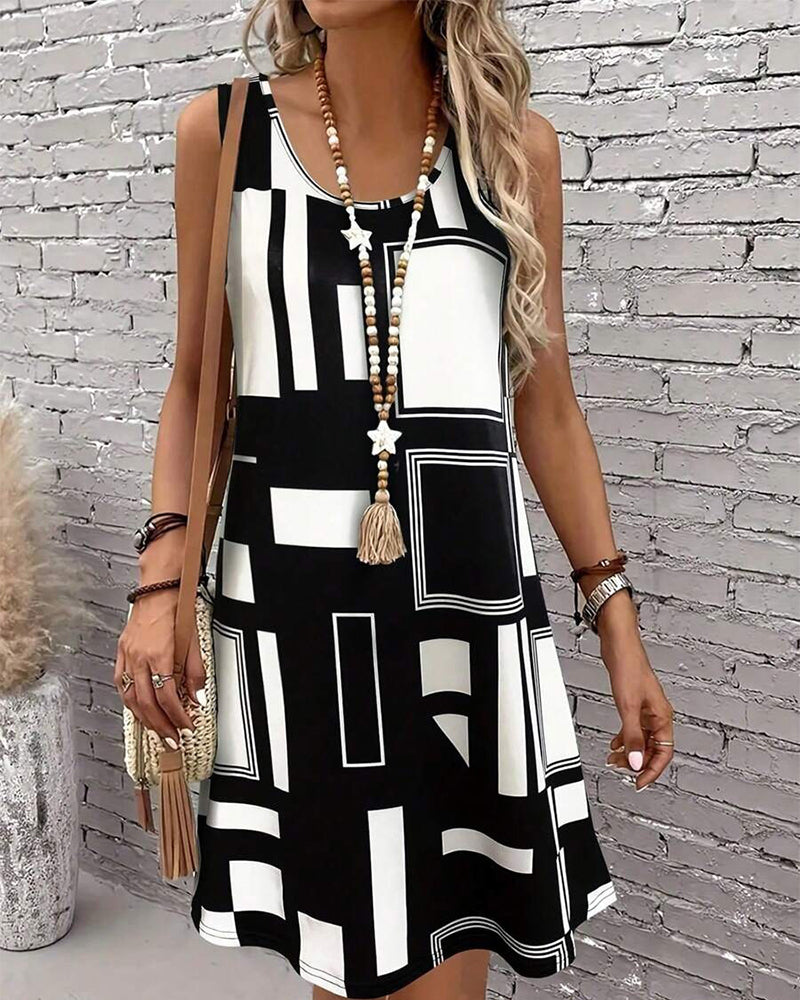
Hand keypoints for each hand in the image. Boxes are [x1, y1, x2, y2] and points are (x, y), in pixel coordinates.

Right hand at [114, 587, 204, 747]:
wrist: (158, 590)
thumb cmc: (176, 610)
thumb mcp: (194, 642)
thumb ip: (195, 672)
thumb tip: (197, 698)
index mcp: (159, 654)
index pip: (167, 696)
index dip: (177, 716)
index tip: (186, 727)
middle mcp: (139, 657)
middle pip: (147, 702)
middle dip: (160, 726)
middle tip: (172, 740)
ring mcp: (127, 655)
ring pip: (130, 697)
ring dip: (144, 719)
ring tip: (157, 732)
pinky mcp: (121, 653)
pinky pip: (121, 684)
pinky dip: (130, 702)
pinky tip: (139, 711)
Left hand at [597, 593, 673, 790]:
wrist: (619, 644)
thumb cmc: (628, 667)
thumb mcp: (628, 707)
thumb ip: (633, 736)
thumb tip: (636, 761)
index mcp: (663, 717)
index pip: (664, 753)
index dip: (652, 771)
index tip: (639, 782)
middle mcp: (658, 714)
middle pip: (653, 748)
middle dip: (637, 762)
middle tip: (620, 770)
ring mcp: (647, 709)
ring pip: (642, 739)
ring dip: (630, 751)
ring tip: (614, 759)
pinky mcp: (635, 703)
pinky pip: (634, 729)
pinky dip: (626, 738)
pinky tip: (616, 743)